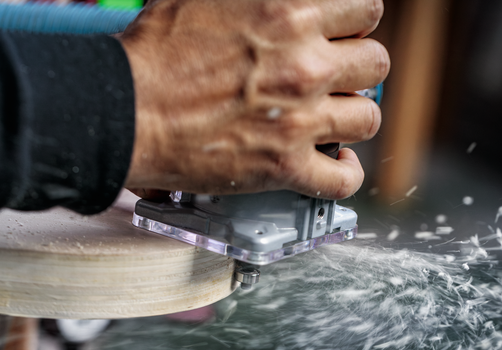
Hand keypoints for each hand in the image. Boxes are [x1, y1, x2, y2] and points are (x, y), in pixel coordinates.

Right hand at [120, 0, 388, 198]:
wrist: (126, 109)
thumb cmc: (156, 53)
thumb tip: (276, 2)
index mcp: (291, 11)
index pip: (366, 9)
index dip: (355, 23)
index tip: (341, 36)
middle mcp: (305, 64)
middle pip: (375, 64)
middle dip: (356, 69)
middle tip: (333, 78)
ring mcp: (299, 119)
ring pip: (368, 118)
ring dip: (354, 118)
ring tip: (333, 121)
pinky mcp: (284, 167)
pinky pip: (343, 180)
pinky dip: (344, 174)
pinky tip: (334, 165)